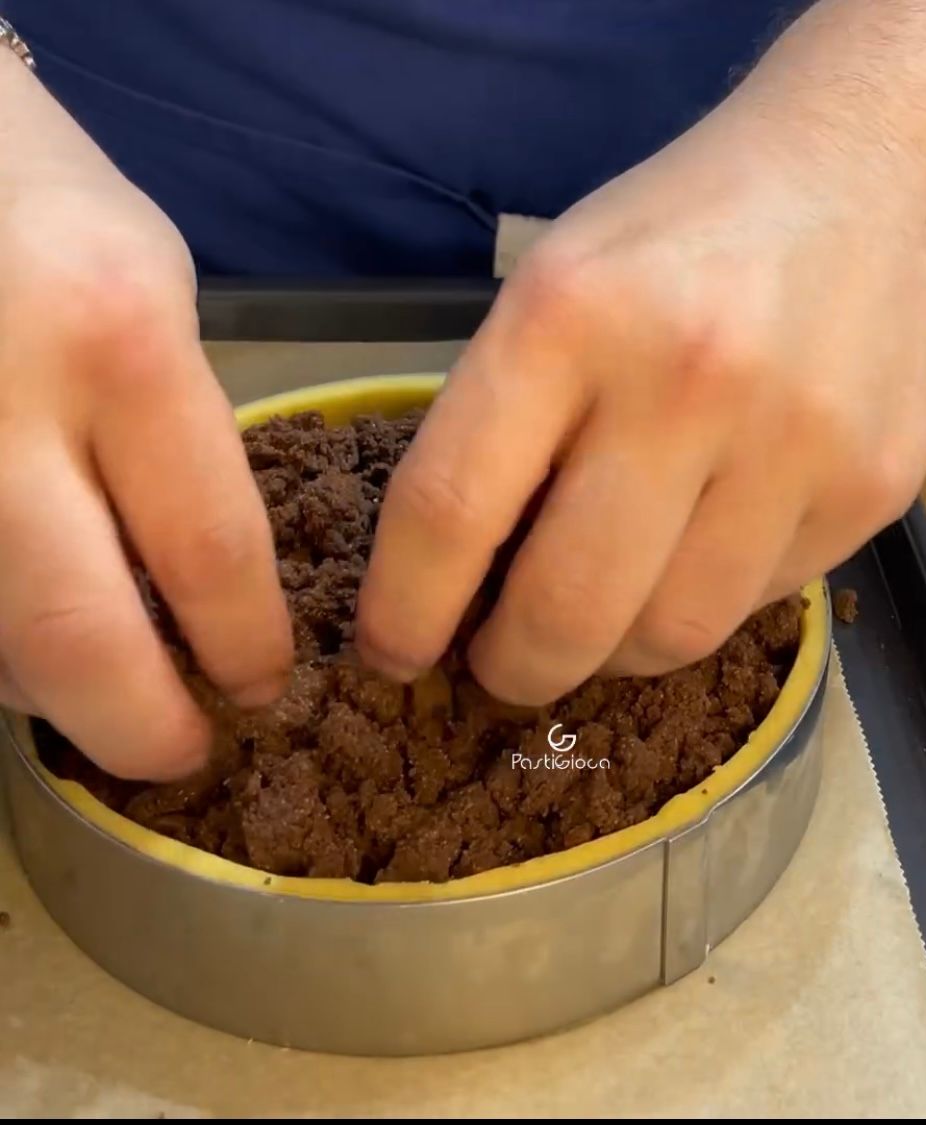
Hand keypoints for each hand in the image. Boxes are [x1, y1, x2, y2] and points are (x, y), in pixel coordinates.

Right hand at [0, 56, 290, 779]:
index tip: (259, 688)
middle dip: (139, 724)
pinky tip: (21, 636)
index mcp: (118, 342)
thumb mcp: (154, 294)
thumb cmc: (43, 200)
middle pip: (74, 636)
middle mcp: (0, 404)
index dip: (242, 646)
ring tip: (101, 691)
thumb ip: (176, 438)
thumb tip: (188, 584)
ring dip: (47, 690)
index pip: (208, 552)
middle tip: (179, 753)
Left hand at [357, 48, 925, 704]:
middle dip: (513, 669)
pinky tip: (703, 550)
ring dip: (614, 652)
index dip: (405, 610)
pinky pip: (756, 604)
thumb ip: (505, 423)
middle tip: (502, 667)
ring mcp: (793, 441)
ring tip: (605, 615)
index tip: (395, 653)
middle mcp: (685, 380)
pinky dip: (706, 601)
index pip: (452, 509)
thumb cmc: (683, 234)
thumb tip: (467, 582)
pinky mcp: (874, 489)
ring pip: (670, 635)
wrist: (876, 171)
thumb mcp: (558, 286)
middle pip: (566, 608)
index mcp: (569, 315)